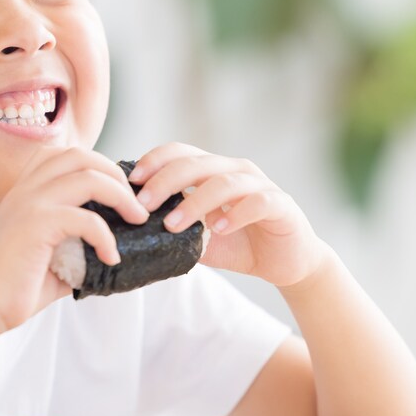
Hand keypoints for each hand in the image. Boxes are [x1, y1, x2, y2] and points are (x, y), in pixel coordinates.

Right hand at [0, 147, 148, 332]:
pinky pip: (86, 219)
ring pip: (88, 177)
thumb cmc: (13, 289)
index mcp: (25, 192)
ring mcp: (30, 204)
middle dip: (115, 173)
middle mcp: (26, 190)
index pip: (62, 154)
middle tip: (134, 202)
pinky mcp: (36, 225)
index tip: (118, 191)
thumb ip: (75, 244)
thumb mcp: (50, 257)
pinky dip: (107, 237)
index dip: (96, 164)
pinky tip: (111, 259)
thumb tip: (111, 250)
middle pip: (80, 155)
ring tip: (136, 219)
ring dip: (121, 196)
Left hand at [129, 143, 327, 287]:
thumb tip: (130, 230)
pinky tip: (218, 229)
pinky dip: (236, 213)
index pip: (180, 153)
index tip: (131, 182)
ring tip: (174, 224)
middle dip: (166, 181)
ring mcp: (260, 185)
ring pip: (224, 181)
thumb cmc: (238, 244)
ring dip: (195, 201)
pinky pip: (258, 201)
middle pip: (197, 163)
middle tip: (144, 205)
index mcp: (213, 171)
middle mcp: (235, 170)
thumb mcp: (197, 238)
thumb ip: (171, 229)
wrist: (286, 263)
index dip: (154, 161)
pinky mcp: (281, 205)